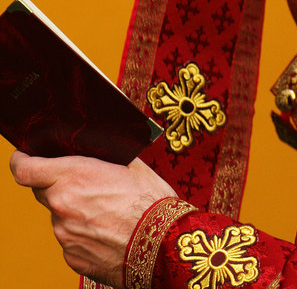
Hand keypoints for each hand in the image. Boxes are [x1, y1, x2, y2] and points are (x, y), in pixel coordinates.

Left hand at [10, 150, 175, 287]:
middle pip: (42, 191)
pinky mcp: (73, 258)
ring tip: (105, 213)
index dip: (20, 161)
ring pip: (59, 217)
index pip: (25, 170)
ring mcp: (65, 235)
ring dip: (73, 212)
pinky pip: (70, 240)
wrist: (165, 245)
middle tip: (83, 185)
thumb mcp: (132, 166)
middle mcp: (62, 206)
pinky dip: (83, 234)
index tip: (23, 157)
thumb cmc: (152, 202)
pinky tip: (106, 231)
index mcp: (74, 176)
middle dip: (56, 186)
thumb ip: (105, 158)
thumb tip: (98, 150)